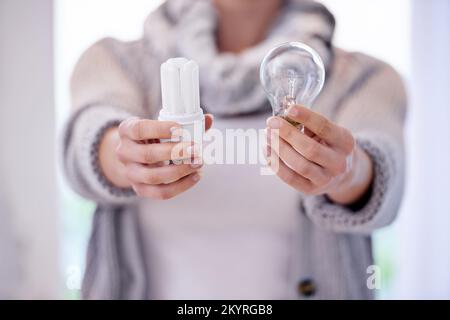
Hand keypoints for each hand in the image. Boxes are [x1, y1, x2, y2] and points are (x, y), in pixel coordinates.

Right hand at [98, 115, 213, 199]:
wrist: (135, 157)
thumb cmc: (153, 137)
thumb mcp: (161, 126)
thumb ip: (185, 123)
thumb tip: (209, 119)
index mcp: (126, 130)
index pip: (139, 129)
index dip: (159, 129)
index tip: (180, 128)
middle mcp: (123, 152)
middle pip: (148, 155)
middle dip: (175, 152)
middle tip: (195, 149)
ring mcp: (130, 173)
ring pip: (153, 177)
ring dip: (180, 171)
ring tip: (198, 163)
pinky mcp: (140, 189)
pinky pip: (160, 193)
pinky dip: (181, 186)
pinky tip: (195, 177)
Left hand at [266, 105, 372, 204]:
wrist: (341, 174)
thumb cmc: (327, 145)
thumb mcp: (327, 132)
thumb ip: (309, 123)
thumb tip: (283, 112)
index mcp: (345, 142)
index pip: (325, 128)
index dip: (307, 117)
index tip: (289, 108)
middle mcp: (339, 163)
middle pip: (310, 149)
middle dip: (288, 134)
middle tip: (271, 122)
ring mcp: (326, 179)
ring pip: (299, 165)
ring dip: (279, 148)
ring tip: (267, 135)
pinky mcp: (311, 190)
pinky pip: (290, 178)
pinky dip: (275, 163)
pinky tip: (267, 149)